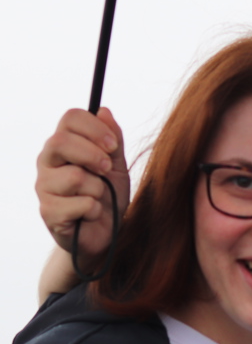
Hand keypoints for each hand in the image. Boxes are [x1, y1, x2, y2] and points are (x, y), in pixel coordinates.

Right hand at [35, 107, 130, 273]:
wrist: (106, 232)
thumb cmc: (109, 195)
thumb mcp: (117, 165)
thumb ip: (113, 140)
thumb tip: (104, 111)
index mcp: (64, 145)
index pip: (70, 118)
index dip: (94, 128)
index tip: (112, 145)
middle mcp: (48, 162)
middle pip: (61, 142)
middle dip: (93, 155)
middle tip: (106, 169)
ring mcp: (44, 186)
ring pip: (74, 177)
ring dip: (98, 189)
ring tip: (98, 197)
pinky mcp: (48, 212)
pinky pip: (80, 204)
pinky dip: (95, 210)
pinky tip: (91, 214)